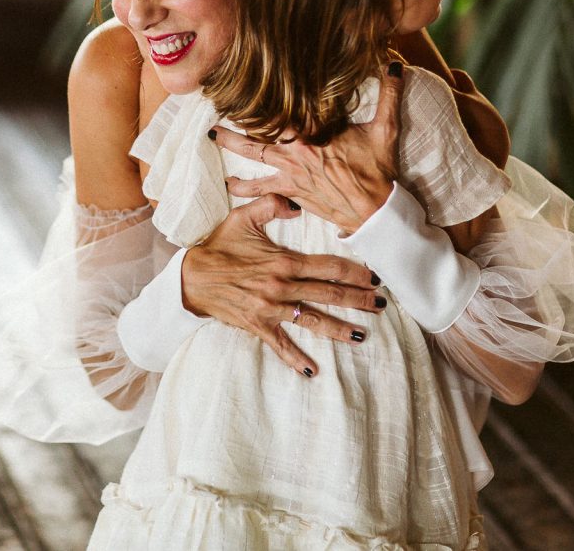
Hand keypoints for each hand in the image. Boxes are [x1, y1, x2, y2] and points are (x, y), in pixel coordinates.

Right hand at [181, 193, 385, 376]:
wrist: (192, 277)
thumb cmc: (220, 246)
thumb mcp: (244, 218)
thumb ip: (272, 205)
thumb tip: (297, 203)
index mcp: (284, 261)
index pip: (329, 266)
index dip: (355, 272)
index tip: (374, 276)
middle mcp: (282, 287)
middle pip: (329, 294)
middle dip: (358, 300)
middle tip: (381, 305)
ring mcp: (271, 309)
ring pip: (313, 321)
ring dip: (340, 329)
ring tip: (363, 336)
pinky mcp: (258, 325)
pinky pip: (281, 345)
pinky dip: (296, 359)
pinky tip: (313, 370)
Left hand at [212, 61, 404, 234]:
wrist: (374, 210)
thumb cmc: (378, 171)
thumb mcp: (385, 130)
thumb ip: (390, 95)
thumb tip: (396, 64)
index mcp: (313, 132)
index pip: (283, 110)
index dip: (265, 97)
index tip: (247, 83)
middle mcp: (296, 151)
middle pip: (258, 132)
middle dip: (236, 123)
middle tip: (216, 114)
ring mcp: (290, 172)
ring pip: (253, 157)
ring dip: (231, 148)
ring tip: (213, 140)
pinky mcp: (291, 191)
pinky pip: (260, 189)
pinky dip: (244, 188)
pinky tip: (229, 186)